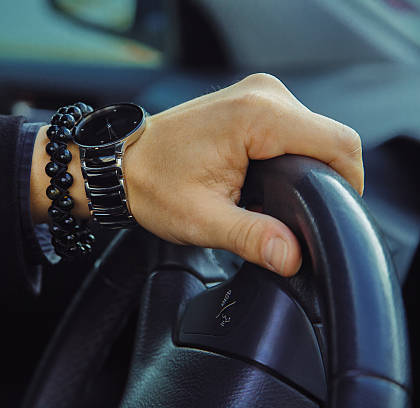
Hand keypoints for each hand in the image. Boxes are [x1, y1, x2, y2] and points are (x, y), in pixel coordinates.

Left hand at [123, 73, 362, 276]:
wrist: (122, 163)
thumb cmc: (152, 184)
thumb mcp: (202, 219)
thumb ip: (252, 237)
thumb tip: (292, 256)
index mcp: (257, 115)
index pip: (338, 144)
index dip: (345, 185)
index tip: (328, 215)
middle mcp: (264, 94)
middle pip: (330, 140)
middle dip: (320, 180)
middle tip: (284, 213)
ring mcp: (259, 94)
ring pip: (314, 136)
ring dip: (304, 170)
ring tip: (268, 197)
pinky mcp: (253, 102)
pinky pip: (294, 130)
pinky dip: (290, 157)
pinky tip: (264, 180)